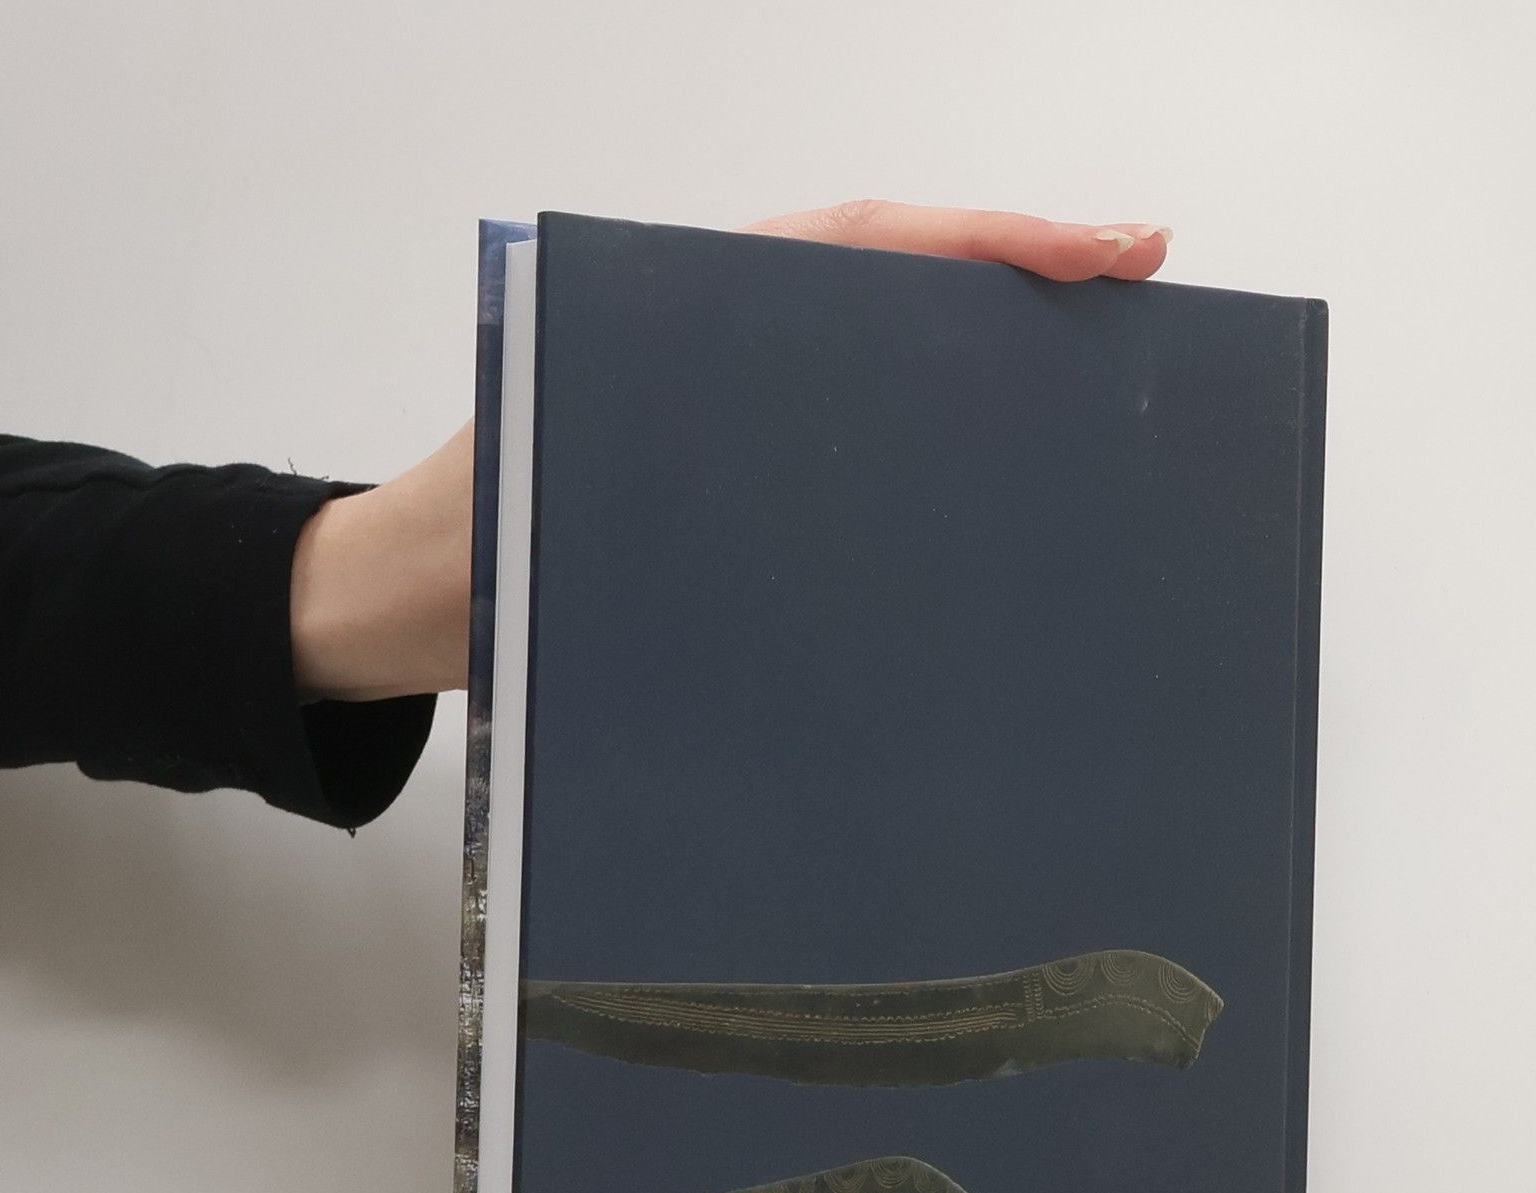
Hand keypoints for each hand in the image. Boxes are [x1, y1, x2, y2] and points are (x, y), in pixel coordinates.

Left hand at [290, 203, 1173, 699]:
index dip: (988, 243)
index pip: (859, 248)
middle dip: (1020, 280)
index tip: (1105, 249)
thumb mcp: (544, 503)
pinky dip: (929, 458)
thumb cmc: (459, 556)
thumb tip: (779, 502)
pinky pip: (852, 456)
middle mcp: (722, 352)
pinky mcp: (737, 489)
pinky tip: (995, 498)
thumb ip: (645, 479)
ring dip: (986, 372)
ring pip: (884, 371)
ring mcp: (734, 420)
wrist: (394, 607)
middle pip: (895, 293)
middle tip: (1142, 289)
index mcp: (683, 319)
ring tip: (1101, 394)